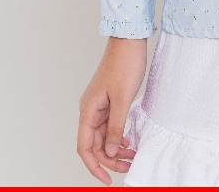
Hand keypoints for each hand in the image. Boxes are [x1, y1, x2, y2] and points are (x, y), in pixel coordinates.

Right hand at [77, 36, 147, 184]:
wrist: (129, 40)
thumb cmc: (125, 64)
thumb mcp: (123, 99)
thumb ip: (116, 127)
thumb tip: (111, 152)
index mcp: (88, 110)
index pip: (85, 147)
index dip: (94, 166)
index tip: (107, 179)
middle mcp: (90, 110)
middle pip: (96, 144)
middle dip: (110, 159)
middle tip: (129, 166)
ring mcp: (99, 105)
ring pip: (104, 135)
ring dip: (117, 148)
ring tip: (133, 155)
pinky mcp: (109, 100)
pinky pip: (111, 124)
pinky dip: (119, 135)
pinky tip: (130, 141)